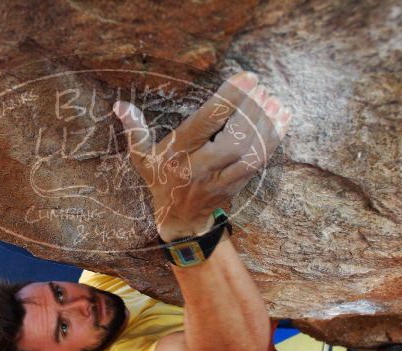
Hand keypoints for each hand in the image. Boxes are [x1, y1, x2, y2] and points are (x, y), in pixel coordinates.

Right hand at [113, 71, 290, 241]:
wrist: (180, 221)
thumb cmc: (161, 181)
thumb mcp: (142, 158)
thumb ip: (134, 130)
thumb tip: (119, 105)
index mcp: (177, 155)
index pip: (205, 123)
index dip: (228, 99)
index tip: (247, 78)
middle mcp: (199, 167)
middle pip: (234, 139)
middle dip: (251, 112)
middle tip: (260, 89)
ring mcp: (220, 179)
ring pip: (251, 152)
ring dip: (266, 125)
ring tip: (272, 100)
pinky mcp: (237, 185)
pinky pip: (260, 161)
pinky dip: (273, 139)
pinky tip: (281, 118)